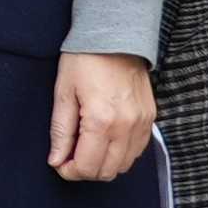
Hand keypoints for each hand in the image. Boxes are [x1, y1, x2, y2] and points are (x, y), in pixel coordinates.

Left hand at [46, 52, 157, 184]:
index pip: (87, 167)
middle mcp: (126, 126)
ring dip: (104, 163)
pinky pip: (138, 150)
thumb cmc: (85, 60)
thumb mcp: (63, 93)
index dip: (69, 171)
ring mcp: (142, 123)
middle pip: (107, 171)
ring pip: (124, 165)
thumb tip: (56, 160)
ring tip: (87, 147)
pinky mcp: (150, 118)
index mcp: (101, 120)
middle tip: (71, 157)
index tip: (60, 163)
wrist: (115, 36)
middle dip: (86, 170)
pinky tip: (106, 140)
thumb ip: (60, 131)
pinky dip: (121, 153)